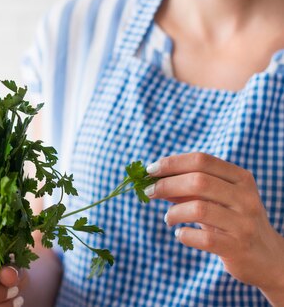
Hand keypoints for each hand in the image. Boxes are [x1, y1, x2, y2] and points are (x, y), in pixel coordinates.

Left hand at [145, 153, 283, 293]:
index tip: (151, 170)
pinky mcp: (238, 247)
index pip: (201, 160)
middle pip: (198, 181)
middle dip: (167, 184)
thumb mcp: (216, 199)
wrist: (267, 259)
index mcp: (241, 178)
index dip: (172, 163)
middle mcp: (245, 197)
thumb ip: (188, 188)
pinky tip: (181, 234)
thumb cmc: (232, 222)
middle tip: (150, 192)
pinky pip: (202, 239)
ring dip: (174, 213)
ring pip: (198, 208)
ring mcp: (244, 223)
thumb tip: (153, 178)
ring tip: (169, 218)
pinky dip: (184, 235)